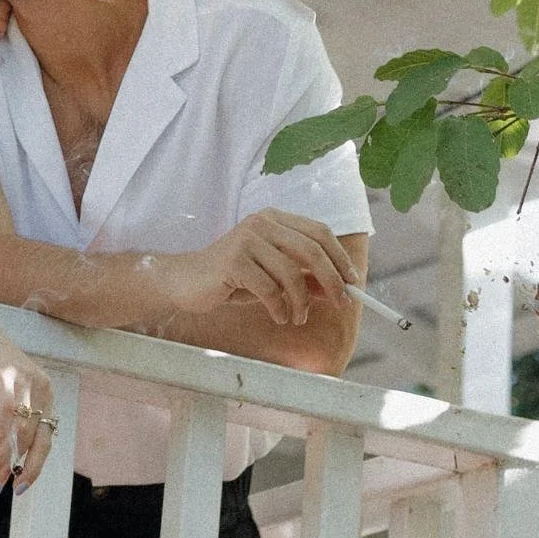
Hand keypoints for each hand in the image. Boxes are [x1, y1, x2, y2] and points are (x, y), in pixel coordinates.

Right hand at [0, 292, 54, 497]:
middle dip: (18, 468)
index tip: (16, 491)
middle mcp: (43, 388)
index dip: (32, 468)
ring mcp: (28, 378)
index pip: (45, 442)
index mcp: (44, 396)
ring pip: (21, 429)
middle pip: (39, 439)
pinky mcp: (8, 371)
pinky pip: (8, 408)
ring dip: (0, 455)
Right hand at [162, 211, 359, 326]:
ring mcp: (246, 240)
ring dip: (302, 302)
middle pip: (311, 249)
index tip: (352, 281)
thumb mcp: (273, 278)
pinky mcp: (234, 261)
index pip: (318, 232)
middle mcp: (262, 223)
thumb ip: (303, 279)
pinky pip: (270, 289)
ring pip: (291, 273)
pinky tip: (278, 316)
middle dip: (331, 279)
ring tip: (297, 318)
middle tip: (340, 302)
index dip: (339, 257)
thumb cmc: (232, 279)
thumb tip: (337, 290)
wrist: (186, 282)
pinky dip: (280, 308)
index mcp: (274, 219)